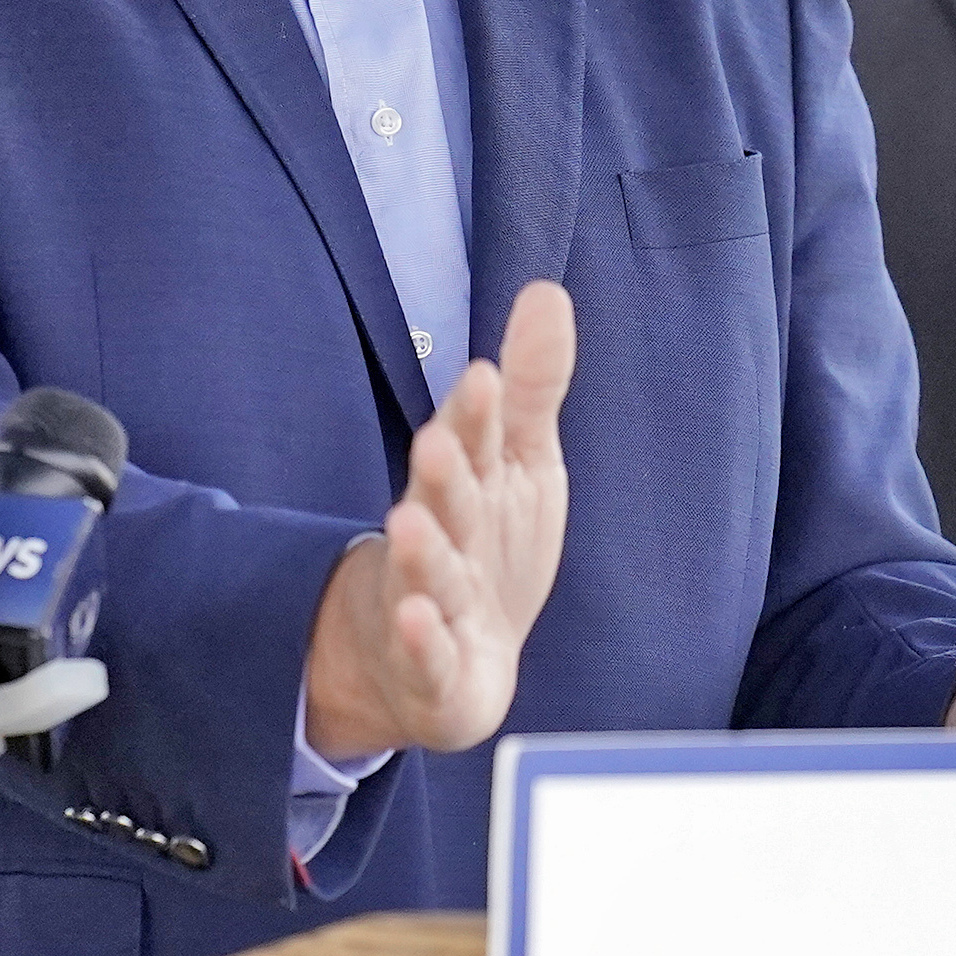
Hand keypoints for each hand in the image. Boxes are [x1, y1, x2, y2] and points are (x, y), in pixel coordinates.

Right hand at [304, 280, 576, 763]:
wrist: (445, 662)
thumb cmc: (486, 545)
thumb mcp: (521, 462)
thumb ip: (532, 385)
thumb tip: (546, 290)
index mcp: (468, 484)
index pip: (473, 442)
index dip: (476, 414)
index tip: (483, 376)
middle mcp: (443, 536)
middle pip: (444, 502)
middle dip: (441, 474)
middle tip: (438, 444)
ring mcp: (433, 600)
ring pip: (427, 574)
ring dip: (420, 553)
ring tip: (408, 525)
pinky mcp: (432, 666)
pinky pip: (426, 653)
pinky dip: (422, 639)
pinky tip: (420, 620)